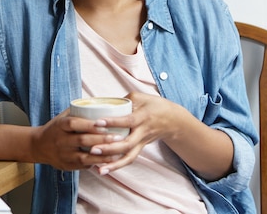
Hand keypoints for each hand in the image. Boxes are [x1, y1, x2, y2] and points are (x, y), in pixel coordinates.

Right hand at [30, 108, 125, 170]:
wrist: (39, 146)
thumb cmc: (57, 128)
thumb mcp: (63, 116)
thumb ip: (79, 111)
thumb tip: (102, 102)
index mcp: (60, 125)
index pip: (74, 124)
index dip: (89, 124)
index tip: (105, 123)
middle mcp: (60, 141)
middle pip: (82, 140)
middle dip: (102, 139)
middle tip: (118, 137)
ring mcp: (63, 155)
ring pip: (84, 157)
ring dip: (102, 155)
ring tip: (118, 152)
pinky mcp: (66, 166)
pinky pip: (83, 166)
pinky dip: (96, 164)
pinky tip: (108, 162)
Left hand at [86, 91, 233, 179]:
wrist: (173, 120)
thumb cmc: (155, 106)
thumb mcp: (141, 97)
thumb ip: (123, 100)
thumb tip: (104, 103)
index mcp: (143, 117)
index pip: (127, 121)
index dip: (113, 122)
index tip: (97, 122)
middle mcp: (142, 132)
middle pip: (127, 144)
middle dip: (110, 148)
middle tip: (93, 149)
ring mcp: (142, 143)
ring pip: (129, 156)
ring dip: (114, 164)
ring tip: (99, 170)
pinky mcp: (140, 148)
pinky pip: (129, 159)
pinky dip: (117, 166)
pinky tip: (104, 170)